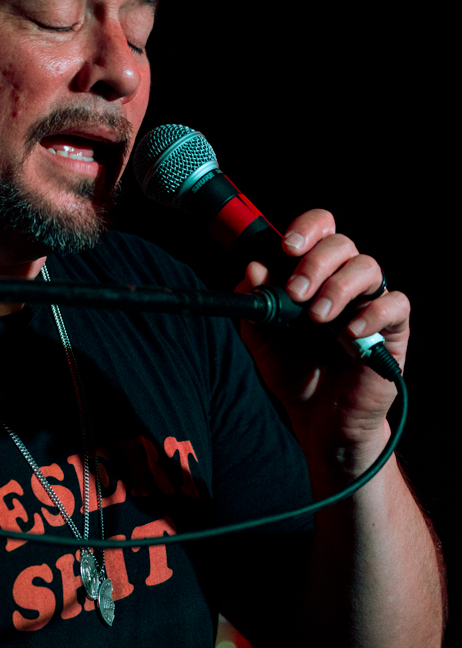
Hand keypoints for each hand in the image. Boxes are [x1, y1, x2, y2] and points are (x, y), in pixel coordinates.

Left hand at [236, 209, 409, 471]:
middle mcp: (343, 281)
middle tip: (296, 292)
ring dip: (339, 287)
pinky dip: (372, 315)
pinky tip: (348, 334)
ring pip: (368, 267)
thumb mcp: (262, 339)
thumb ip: (255, 305)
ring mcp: (369, 303)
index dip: (307, 229)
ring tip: (317, 318)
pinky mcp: (392, 330)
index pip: (320, 230)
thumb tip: (253, 269)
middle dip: (316, 263)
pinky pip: (395, 305)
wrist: (317, 418)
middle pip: (342, 244)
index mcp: (313, 274)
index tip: (287, 247)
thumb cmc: (294, 371)